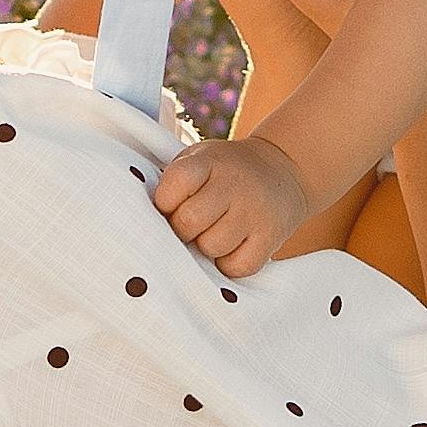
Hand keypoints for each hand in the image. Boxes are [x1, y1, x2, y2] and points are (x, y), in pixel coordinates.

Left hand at [153, 129, 318, 272]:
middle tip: (192, 224)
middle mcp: (235, 184)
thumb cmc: (225, 172)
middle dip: (183, 229)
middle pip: (188, 222)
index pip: (174, 184)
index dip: (165, 201)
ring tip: (215, 231)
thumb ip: (173, 182)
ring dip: (207, 247)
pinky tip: (233, 245)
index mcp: (210, 161)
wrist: (283, 169)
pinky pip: (236, 267)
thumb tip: (144, 221)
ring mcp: (255, 211)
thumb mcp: (199, 159)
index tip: (171, 204)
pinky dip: (229, 264)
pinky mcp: (271, 237)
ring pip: (211, 247)